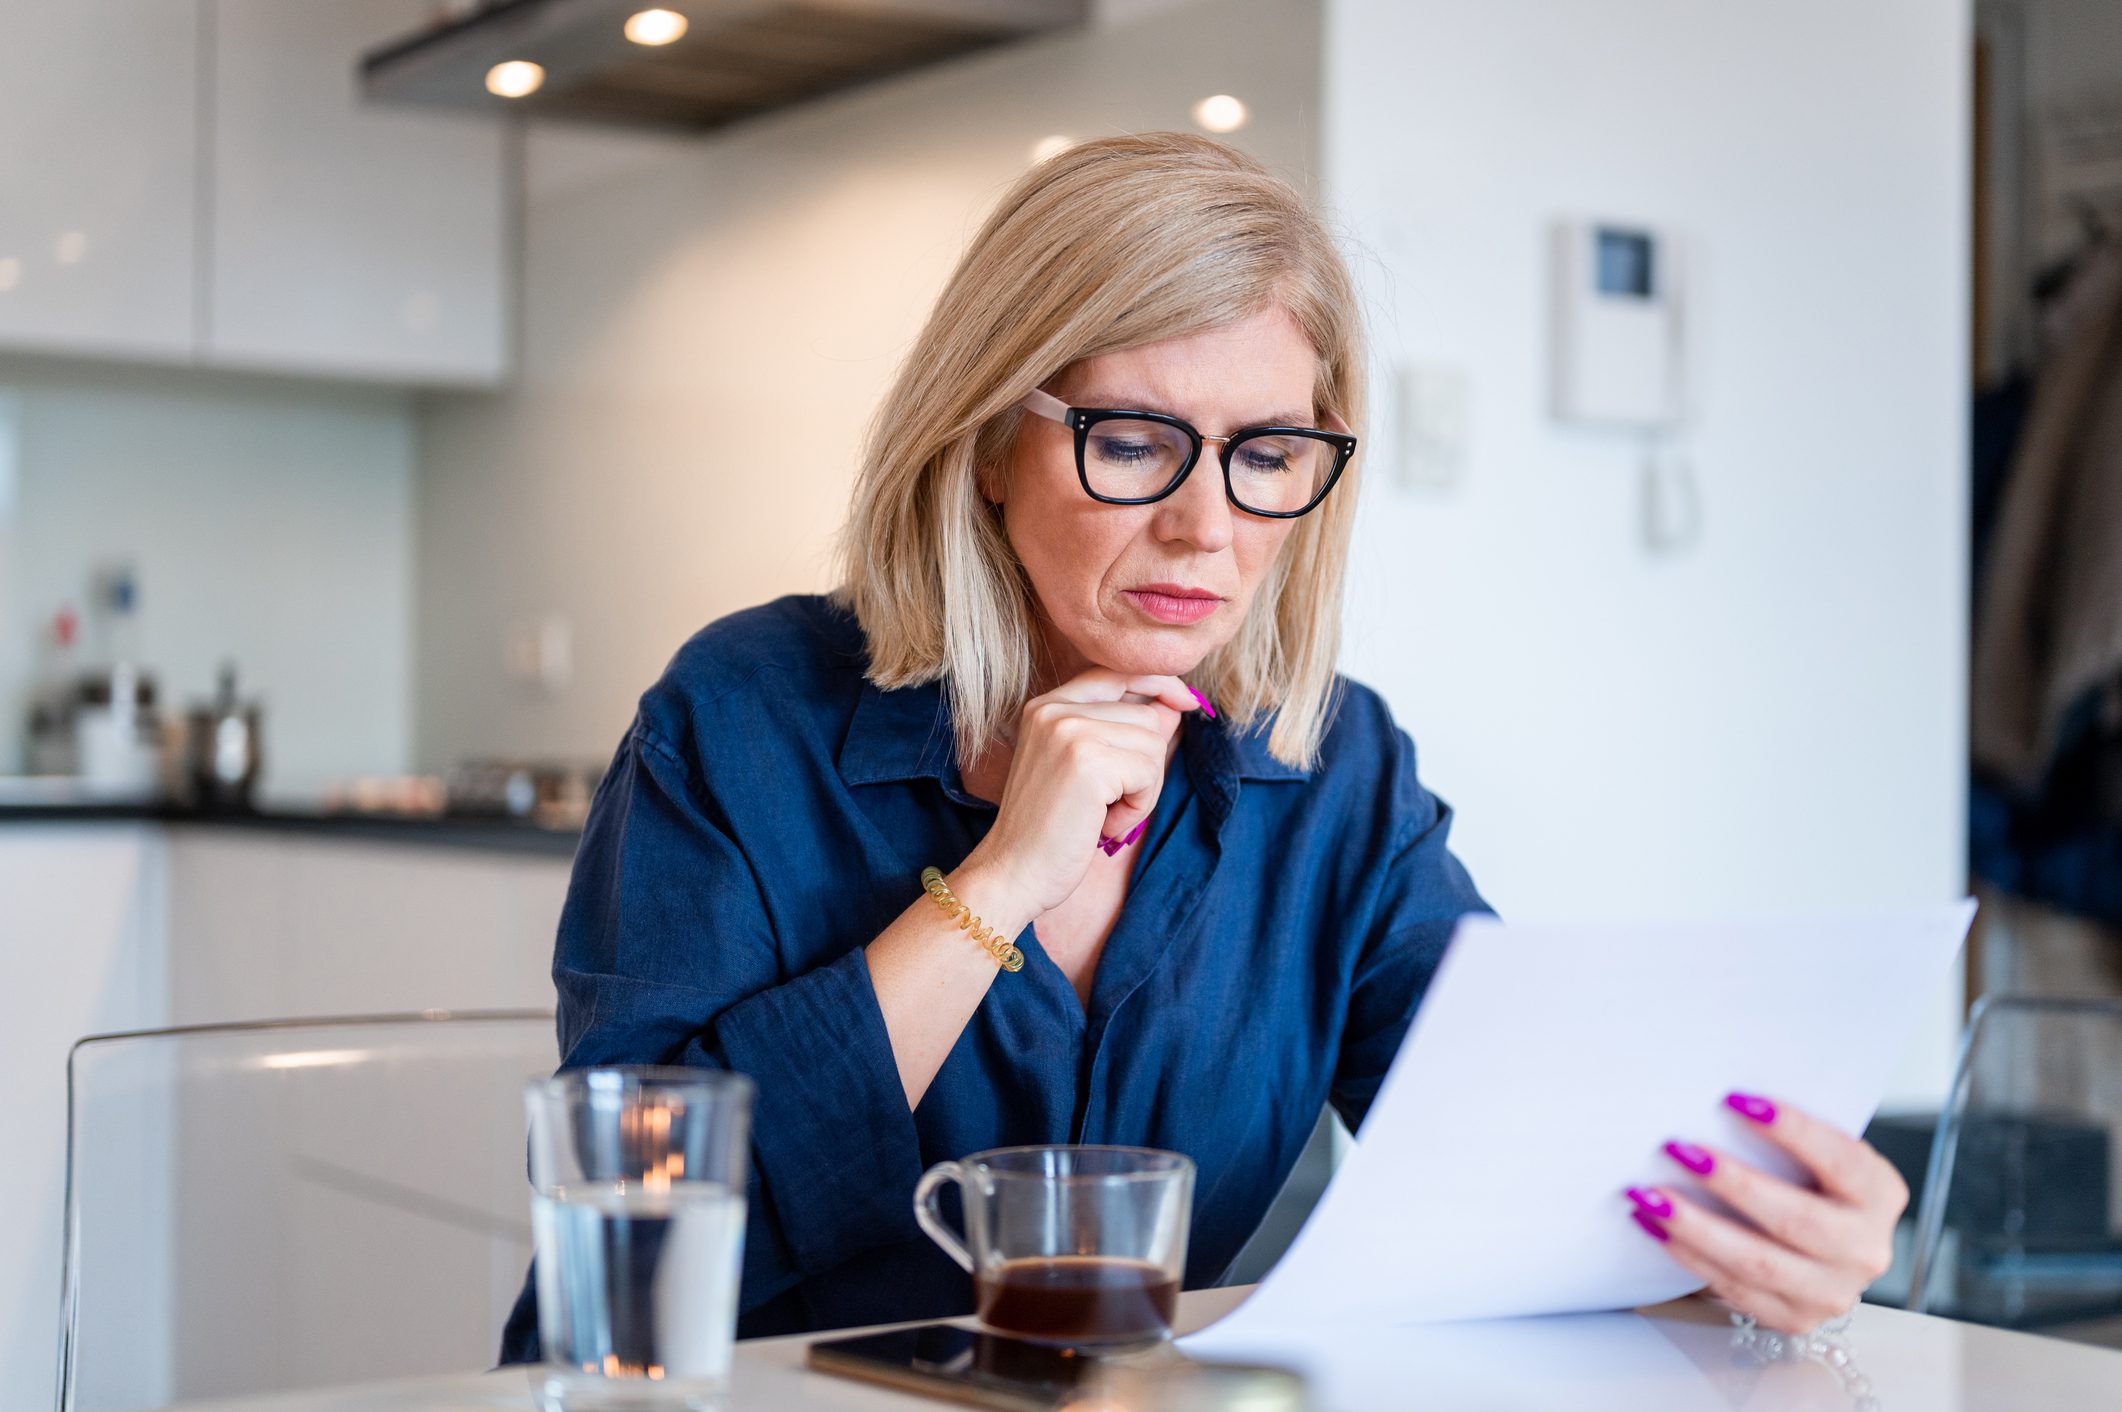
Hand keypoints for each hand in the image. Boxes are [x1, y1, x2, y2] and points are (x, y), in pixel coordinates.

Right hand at [961, 669, 1201, 913]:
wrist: (1013, 873)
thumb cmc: (1050, 829)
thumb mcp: (1088, 771)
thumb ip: (1124, 733)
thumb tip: (1175, 707)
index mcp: (1046, 706)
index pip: (1117, 673)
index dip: (1158, 683)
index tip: (1186, 702)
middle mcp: (1054, 709)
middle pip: (1144, 716)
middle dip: (1143, 766)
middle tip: (1107, 802)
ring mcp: (1069, 731)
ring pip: (1152, 743)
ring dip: (1142, 789)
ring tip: (1102, 813)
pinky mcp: (1088, 761)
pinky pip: (1149, 772)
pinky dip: (1138, 806)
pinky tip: (1104, 823)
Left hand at [1626, 1093, 1907, 1333]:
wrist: (1824, 1247)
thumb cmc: (1808, 1182)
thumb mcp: (1815, 1154)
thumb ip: (1782, 1134)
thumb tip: (1712, 1101)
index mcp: (1879, 1193)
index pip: (1839, 1159)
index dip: (1791, 1129)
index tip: (1735, 1100)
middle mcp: (1865, 1248)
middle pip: (1796, 1219)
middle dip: (1731, 1183)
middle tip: (1677, 1149)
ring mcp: (1833, 1291)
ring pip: (1759, 1263)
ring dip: (1695, 1226)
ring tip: (1648, 1195)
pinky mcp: (1795, 1318)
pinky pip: (1735, 1288)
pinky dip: (1689, 1256)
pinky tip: (1655, 1227)